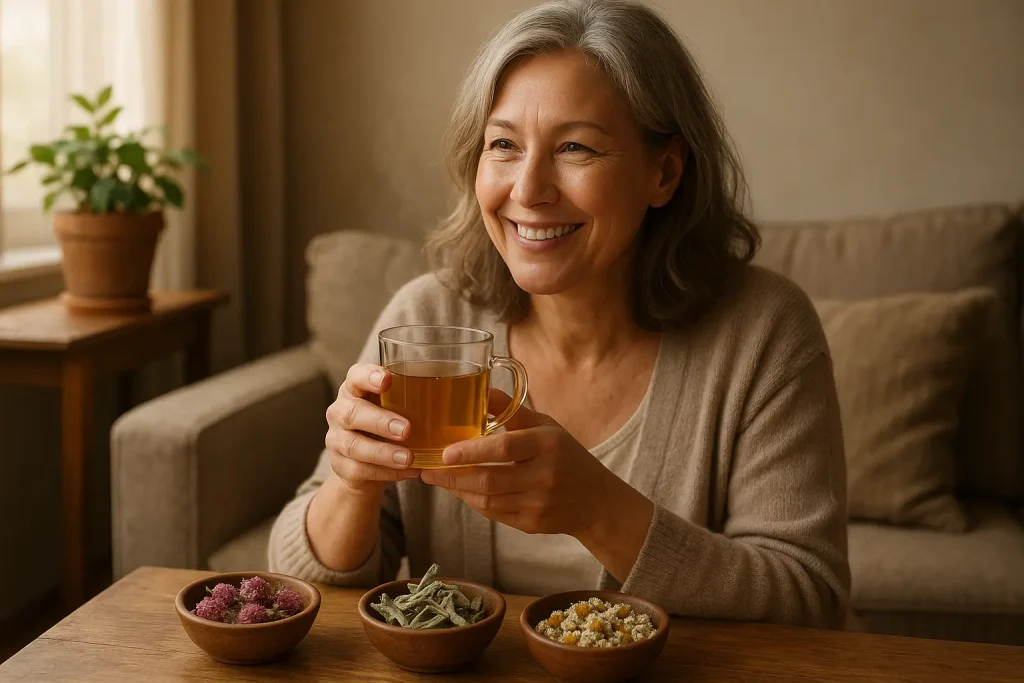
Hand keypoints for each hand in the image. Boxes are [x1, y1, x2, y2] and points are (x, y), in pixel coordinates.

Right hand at [324, 363, 420, 496]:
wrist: (364, 465)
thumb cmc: (386, 425)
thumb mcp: (395, 407)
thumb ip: (413, 397)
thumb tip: (461, 393)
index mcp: (354, 390)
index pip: (354, 376)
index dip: (368, 377)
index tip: (387, 380)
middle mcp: (340, 412)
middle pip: (352, 413)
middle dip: (380, 421)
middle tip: (407, 430)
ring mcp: (336, 440)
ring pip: (354, 445)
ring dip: (384, 452)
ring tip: (409, 458)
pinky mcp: (340, 466)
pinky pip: (360, 470)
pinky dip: (386, 472)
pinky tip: (408, 472)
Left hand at [419, 390, 617, 537]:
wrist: (596, 501)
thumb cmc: (566, 455)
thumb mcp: (546, 425)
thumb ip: (512, 410)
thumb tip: (478, 390)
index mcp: (547, 445)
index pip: (504, 447)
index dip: (472, 450)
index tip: (444, 451)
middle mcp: (544, 476)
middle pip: (489, 479)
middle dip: (452, 475)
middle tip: (426, 467)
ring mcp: (538, 504)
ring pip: (487, 500)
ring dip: (457, 489)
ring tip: (436, 477)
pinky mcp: (531, 524)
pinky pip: (493, 514)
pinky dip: (472, 501)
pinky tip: (460, 489)